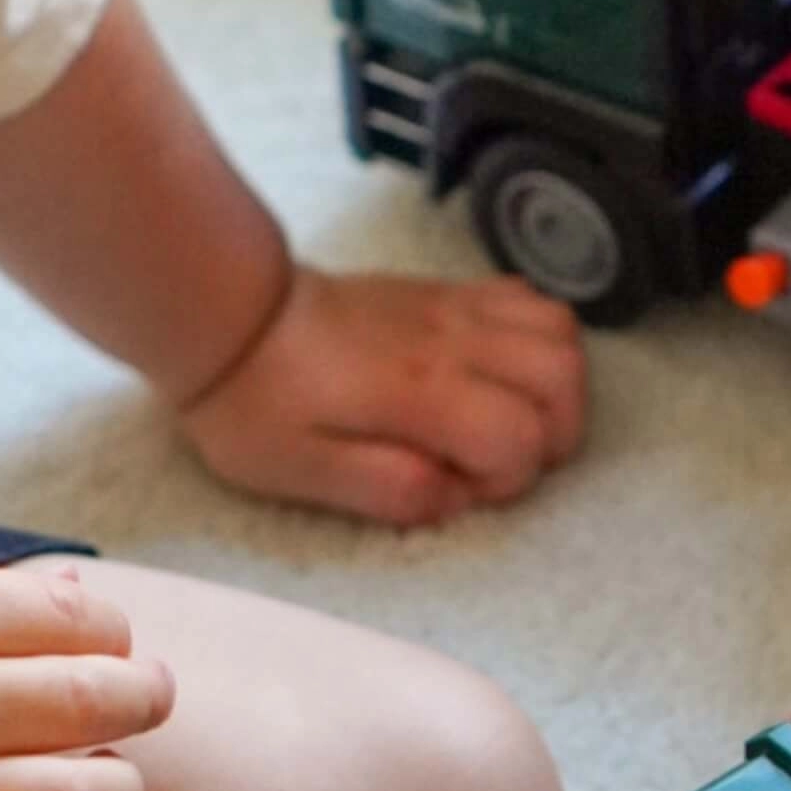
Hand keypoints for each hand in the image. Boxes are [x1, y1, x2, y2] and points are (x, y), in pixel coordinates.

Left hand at [177, 267, 585, 527]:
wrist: (226, 314)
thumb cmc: (256, 404)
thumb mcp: (302, 473)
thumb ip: (388, 491)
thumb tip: (454, 497)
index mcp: (419, 392)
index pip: (520, 438)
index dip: (502, 480)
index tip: (453, 487)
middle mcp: (453, 342)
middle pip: (563, 377)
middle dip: (553, 435)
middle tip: (500, 459)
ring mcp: (455, 309)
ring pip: (559, 334)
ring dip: (555, 389)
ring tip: (511, 419)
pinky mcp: (449, 294)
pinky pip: (530, 303)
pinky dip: (538, 345)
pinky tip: (500, 376)